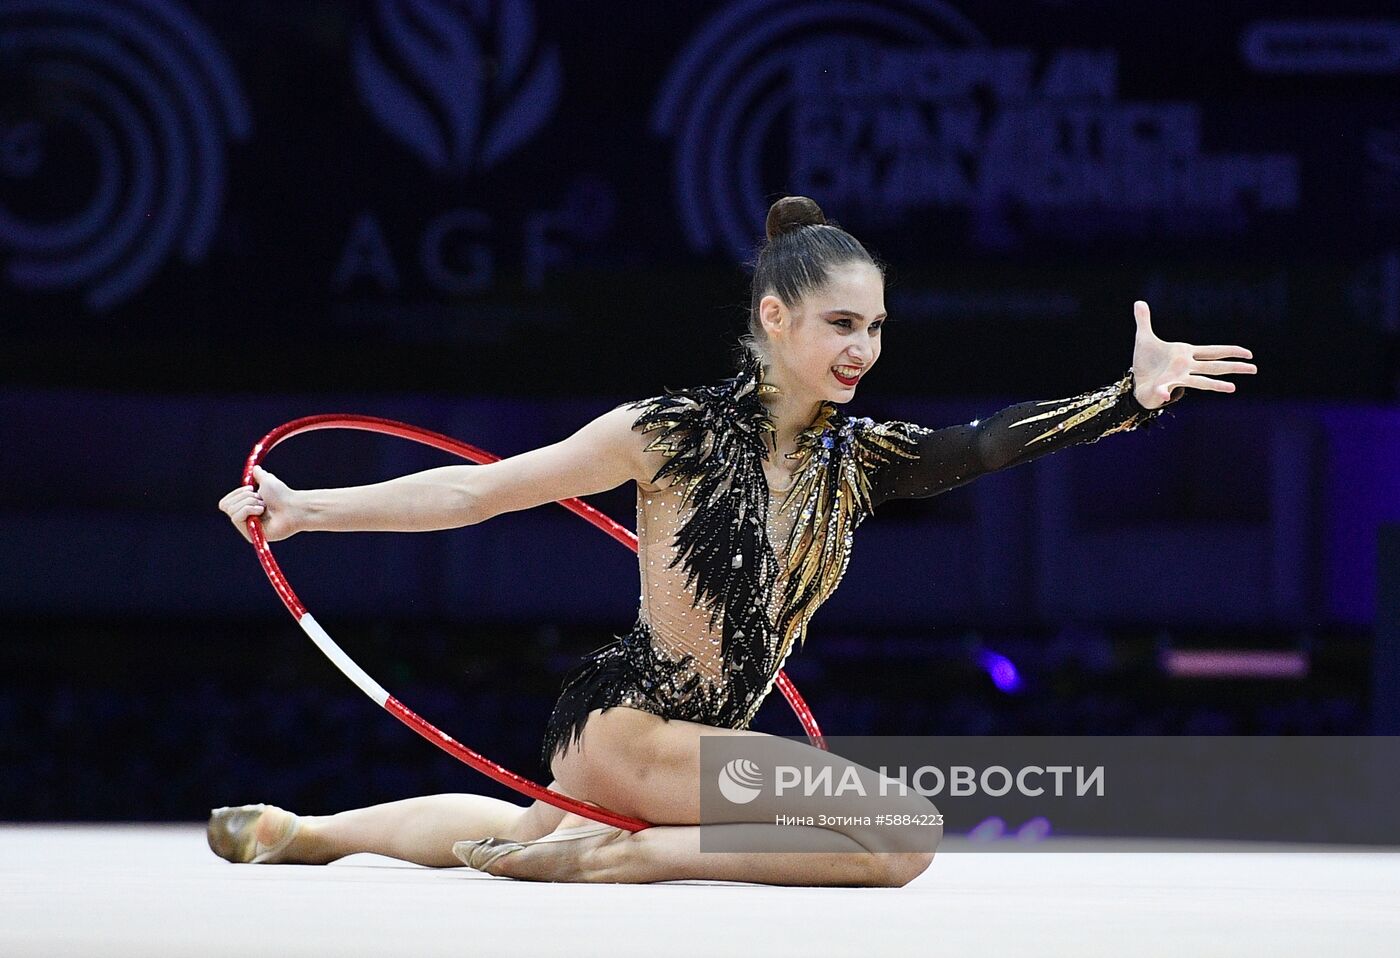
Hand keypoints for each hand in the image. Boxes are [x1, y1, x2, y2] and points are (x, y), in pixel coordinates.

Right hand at [218, 465, 300, 542]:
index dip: (236, 493)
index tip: (252, 488)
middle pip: (226, 506)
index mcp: (246, 508)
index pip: (225, 502)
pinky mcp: (250, 534)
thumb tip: (255, 468)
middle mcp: (245, 518)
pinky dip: (249, 510)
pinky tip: (262, 511)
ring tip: (264, 506)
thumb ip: (259, 475)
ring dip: (249, 503)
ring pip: (232, 510)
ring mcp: (247, 527)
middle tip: (260, 499)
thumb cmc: (283, 495)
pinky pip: (236, 518)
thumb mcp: (267, 481)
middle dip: (244, 497)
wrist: (294, 507)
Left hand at [1130, 300, 1256, 408]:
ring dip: (1216, 385)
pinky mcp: (1162, 388)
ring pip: (1201, 382)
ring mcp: (1177, 378)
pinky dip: (1163, 393)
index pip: (1212, 351)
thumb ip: (1143, 320)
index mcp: (1185, 354)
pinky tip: (1164, 395)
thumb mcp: (1143, 338)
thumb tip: (1139, 302)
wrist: (1136, 383)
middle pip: (1214, 366)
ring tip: (1233, 388)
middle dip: (1234, 367)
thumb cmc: (1145, 362)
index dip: (1230, 351)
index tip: (1248, 353)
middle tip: (1254, 368)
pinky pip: (1163, 391)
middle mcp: (1186, 367)